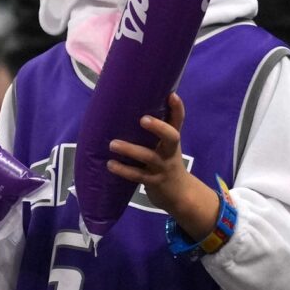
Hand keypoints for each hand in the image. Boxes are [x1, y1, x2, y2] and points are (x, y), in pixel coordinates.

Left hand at [107, 93, 214, 234]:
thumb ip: (156, 131)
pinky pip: (137, 175)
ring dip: (130, 150)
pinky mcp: (153, 181)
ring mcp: (162, 167)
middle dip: (159, 127)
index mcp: (172, 141)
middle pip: (171, 136)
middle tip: (143, 119)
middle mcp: (170, 151)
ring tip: (113, 144)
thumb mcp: (166, 147)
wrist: (179, 194)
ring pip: (148, 157)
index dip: (177, 108)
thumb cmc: (167, 163)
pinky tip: (110, 164)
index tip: (172, 95)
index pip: (178, 121)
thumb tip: (135, 108)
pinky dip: (123, 170)